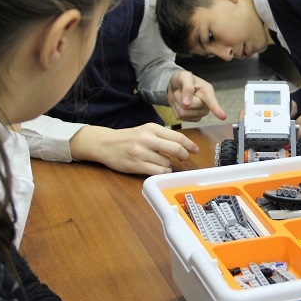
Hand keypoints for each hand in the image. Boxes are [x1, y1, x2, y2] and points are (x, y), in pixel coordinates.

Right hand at [69, 123, 198, 174]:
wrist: (105, 144)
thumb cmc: (129, 138)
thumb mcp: (146, 130)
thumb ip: (162, 135)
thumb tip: (184, 145)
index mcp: (151, 128)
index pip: (177, 136)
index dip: (189, 144)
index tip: (195, 149)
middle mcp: (147, 139)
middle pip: (176, 148)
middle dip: (183, 155)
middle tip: (184, 157)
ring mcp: (141, 153)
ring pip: (167, 163)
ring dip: (169, 165)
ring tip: (162, 162)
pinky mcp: (136, 165)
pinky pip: (158, 172)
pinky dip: (163, 172)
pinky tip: (159, 169)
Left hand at [167, 71, 226, 121]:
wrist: (175, 86)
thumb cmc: (182, 79)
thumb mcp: (184, 76)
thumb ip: (187, 88)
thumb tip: (187, 104)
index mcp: (207, 91)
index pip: (212, 101)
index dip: (217, 109)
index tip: (223, 117)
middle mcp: (206, 104)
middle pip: (190, 107)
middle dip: (180, 97)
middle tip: (181, 90)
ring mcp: (200, 113)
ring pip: (184, 113)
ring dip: (177, 103)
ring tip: (180, 96)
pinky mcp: (192, 118)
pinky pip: (180, 117)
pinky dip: (175, 109)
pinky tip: (179, 103)